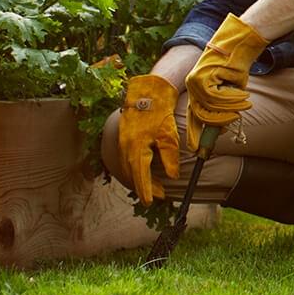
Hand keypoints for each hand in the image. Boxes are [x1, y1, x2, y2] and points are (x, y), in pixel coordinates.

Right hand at [116, 74, 180, 203]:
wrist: (148, 92)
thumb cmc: (159, 112)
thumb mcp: (169, 135)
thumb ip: (169, 157)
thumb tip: (172, 177)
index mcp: (136, 148)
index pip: (140, 176)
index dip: (145, 190)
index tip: (150, 202)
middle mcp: (125, 147)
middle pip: (132, 175)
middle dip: (144, 187)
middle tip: (158, 196)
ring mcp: (122, 142)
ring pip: (128, 168)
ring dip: (138, 179)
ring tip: (152, 188)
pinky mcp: (123, 138)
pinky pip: (126, 160)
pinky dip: (134, 169)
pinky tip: (142, 171)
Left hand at [185, 13, 268, 152]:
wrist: (240, 44)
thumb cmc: (237, 67)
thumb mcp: (230, 90)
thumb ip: (224, 107)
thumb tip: (222, 129)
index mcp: (196, 90)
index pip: (193, 116)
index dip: (194, 134)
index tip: (197, 149)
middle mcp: (192, 86)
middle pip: (201, 116)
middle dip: (219, 122)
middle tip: (235, 119)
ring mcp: (195, 81)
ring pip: (211, 107)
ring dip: (231, 108)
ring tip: (245, 102)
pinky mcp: (203, 76)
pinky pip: (217, 97)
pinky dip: (232, 99)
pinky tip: (242, 94)